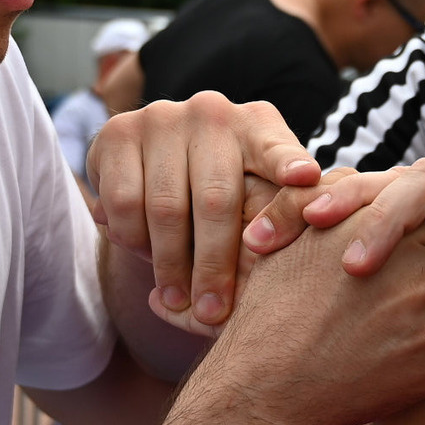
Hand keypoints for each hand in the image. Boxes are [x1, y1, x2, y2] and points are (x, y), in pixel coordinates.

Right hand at [88, 93, 320, 327]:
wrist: (153, 159)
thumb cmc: (221, 187)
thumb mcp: (257, 192)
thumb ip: (280, 212)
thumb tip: (306, 229)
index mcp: (257, 125)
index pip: (275, 146)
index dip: (288, 162)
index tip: (305, 178)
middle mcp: (212, 113)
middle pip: (215, 200)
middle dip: (214, 264)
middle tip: (213, 311)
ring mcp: (162, 117)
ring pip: (165, 207)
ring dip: (169, 264)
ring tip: (177, 298)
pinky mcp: (118, 132)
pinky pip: (124, 202)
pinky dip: (132, 239)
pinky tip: (145, 258)